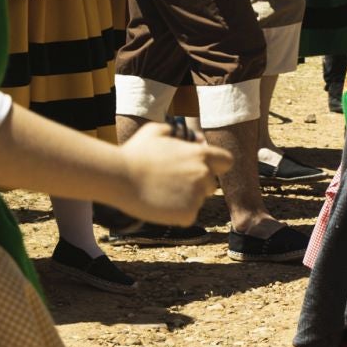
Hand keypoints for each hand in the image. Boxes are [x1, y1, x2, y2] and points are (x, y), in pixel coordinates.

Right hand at [116, 122, 231, 225]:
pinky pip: (187, 216)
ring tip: (161, 193)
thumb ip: (175, 132)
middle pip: (211, 184)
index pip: (226, 162)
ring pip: (198, 201)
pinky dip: (176, 214)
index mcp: (201, 155)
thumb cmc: (135, 152)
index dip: (215, 166)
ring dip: (185, 199)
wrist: (121, 178)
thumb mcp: (155, 131)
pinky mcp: (188, 214)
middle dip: (197, 185)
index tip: (203, 169)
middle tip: (171, 184)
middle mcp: (203, 175)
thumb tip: (185, 135)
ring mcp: (197, 196)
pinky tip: (159, 205)